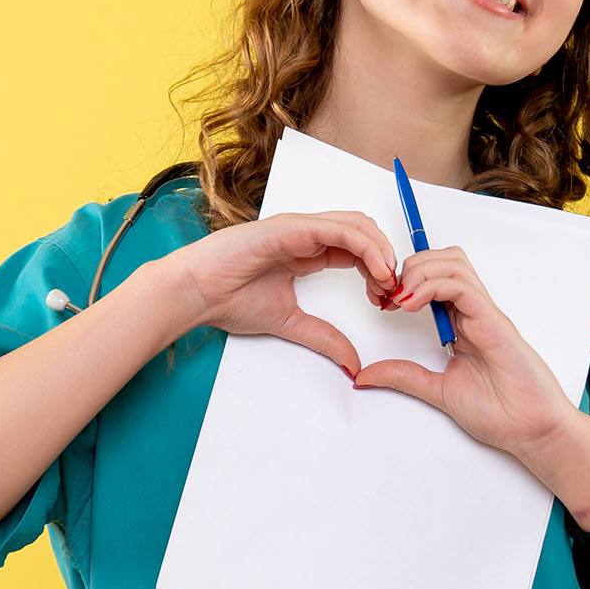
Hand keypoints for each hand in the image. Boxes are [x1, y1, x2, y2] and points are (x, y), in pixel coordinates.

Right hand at [157, 211, 398, 377]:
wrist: (196, 292)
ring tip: (388, 280)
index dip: (379, 271)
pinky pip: (339, 229)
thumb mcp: (291, 323)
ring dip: (381, 250)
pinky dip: (364, 246)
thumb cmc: (229, 300)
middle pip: (364, 233)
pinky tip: (375, 270)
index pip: (358, 251)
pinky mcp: (292, 227)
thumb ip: (324, 338)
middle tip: (392, 291)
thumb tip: (353, 363)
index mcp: (308, 252)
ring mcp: (300, 228)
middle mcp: (308, 235)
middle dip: (385, 258)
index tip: (386, 299)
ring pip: (357, 225)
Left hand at [352, 246, 578, 457]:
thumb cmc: (500, 412)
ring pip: (453, 263)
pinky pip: (463, 287)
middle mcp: (472, 312)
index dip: (403, 280)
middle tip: (388, 295)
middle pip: (443, 259)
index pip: (433, 278)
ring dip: (420, 271)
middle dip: (409, 267)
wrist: (532, 430)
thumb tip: (365, 375)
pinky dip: (433, 286)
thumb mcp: (438, 392)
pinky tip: (413, 304)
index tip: (382, 302)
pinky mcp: (493, 321)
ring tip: (400, 297)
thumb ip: (405, 377)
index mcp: (460, 324)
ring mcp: (484, 314)